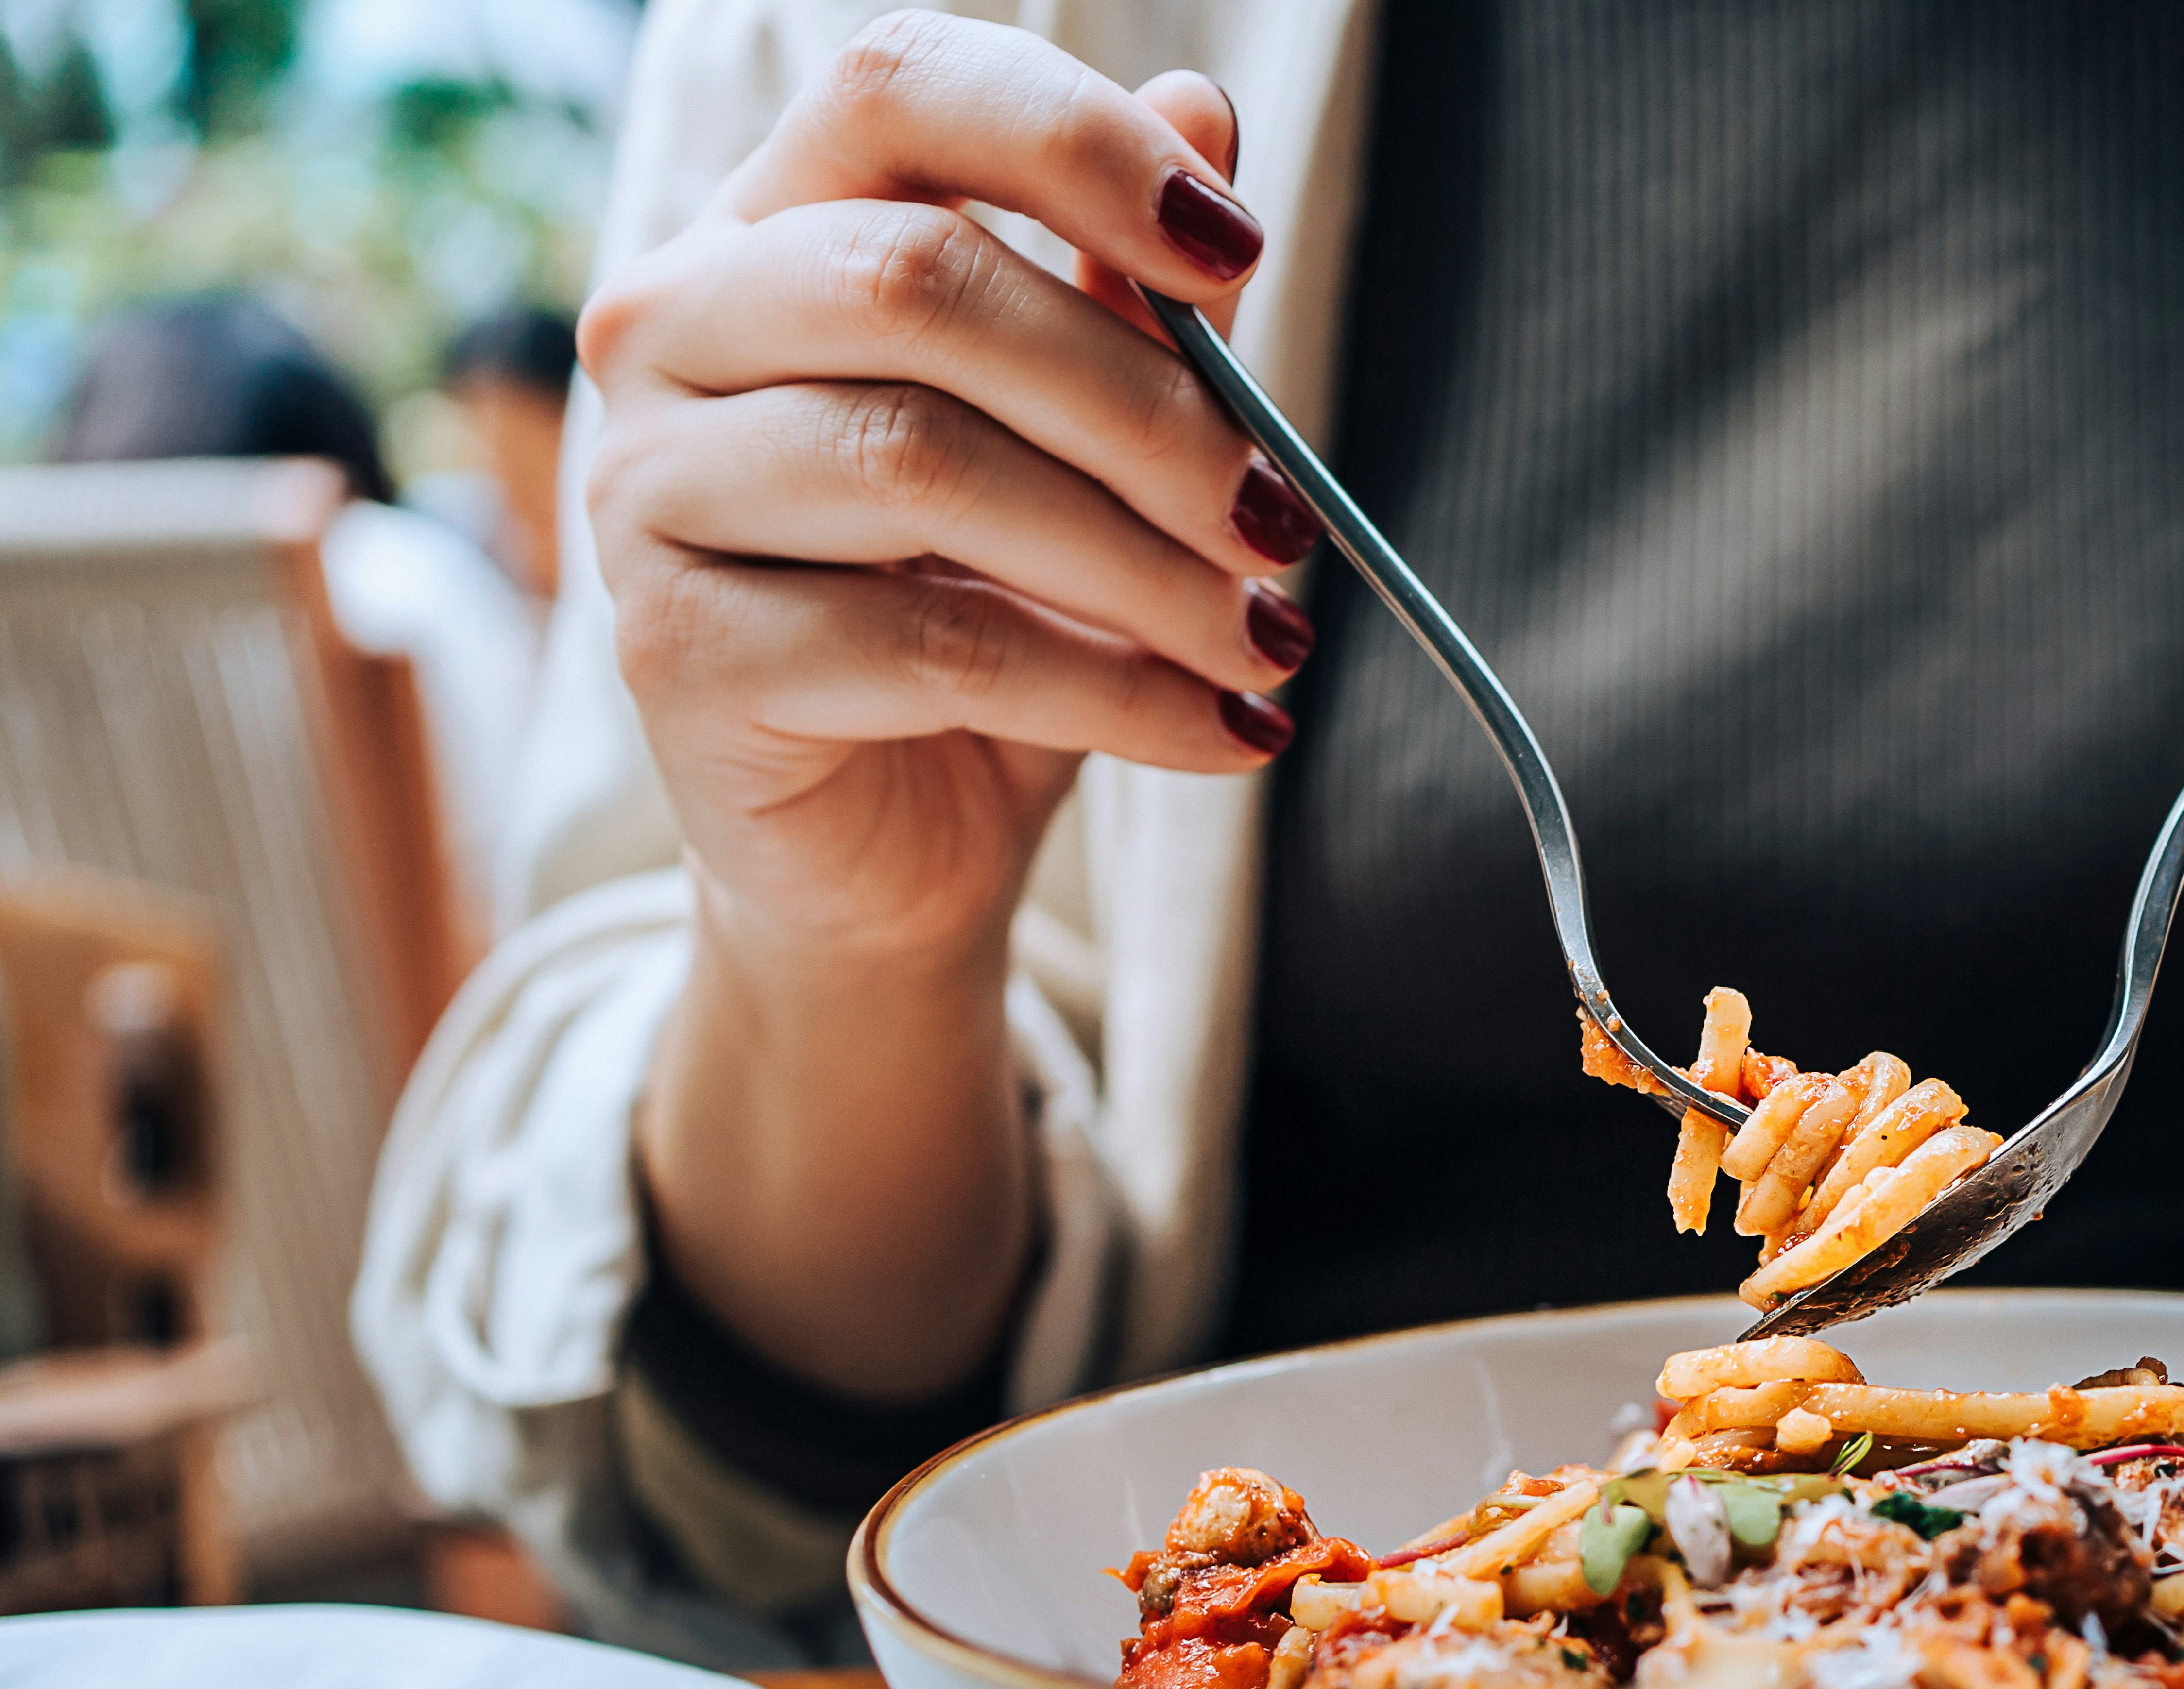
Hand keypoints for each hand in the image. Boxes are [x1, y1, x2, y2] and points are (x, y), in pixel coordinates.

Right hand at [581, 9, 1310, 991]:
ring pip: (922, 466)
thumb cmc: (988, 618)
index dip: (1071, 142)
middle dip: (1144, 411)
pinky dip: (1114, 693)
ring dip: (1142, 567)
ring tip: (1264, 640)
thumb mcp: (1085, 452)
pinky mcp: (673, 654)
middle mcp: (671, 328)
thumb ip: (1127, 293)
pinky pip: (932, 645)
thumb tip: (1202, 108)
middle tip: (1281, 522)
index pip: (894, 88)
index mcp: (765, 230)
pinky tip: (1219, 730)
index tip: (1230, 248)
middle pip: (920, 286)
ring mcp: (646, 489)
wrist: (892, 850)